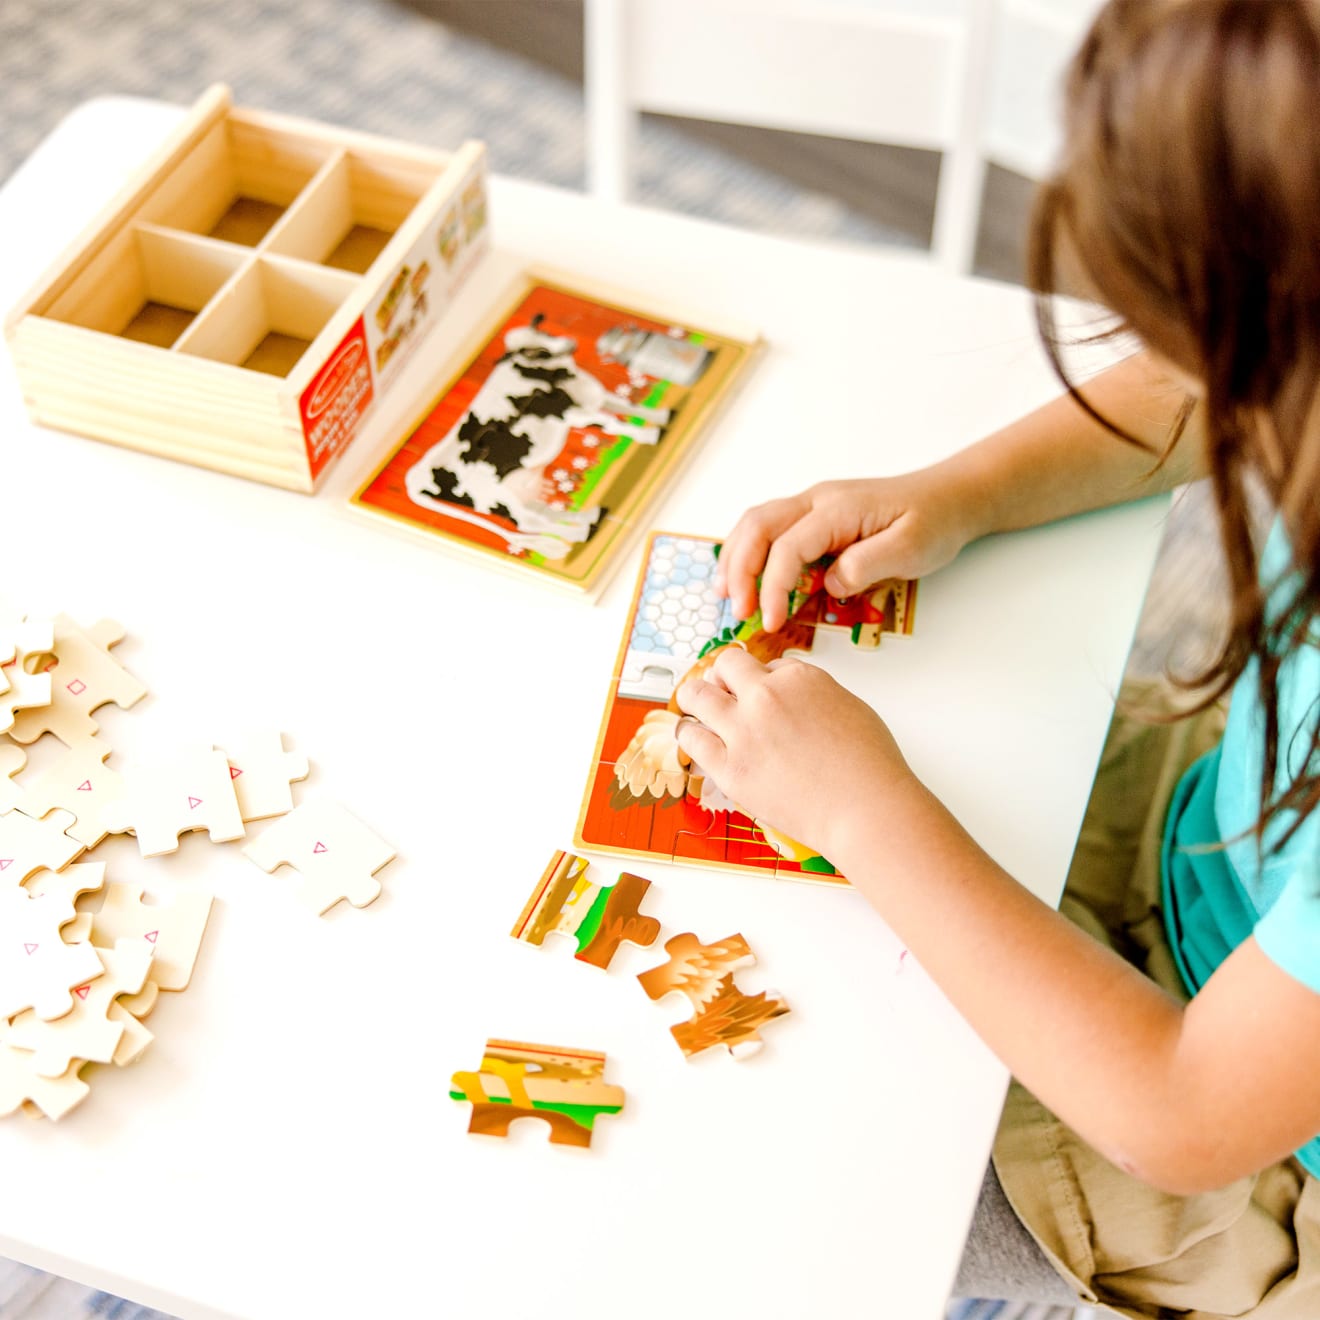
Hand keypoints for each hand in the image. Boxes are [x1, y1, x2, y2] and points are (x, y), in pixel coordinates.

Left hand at [673, 646, 921, 864]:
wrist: (865, 810)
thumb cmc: (869, 767)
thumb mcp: (850, 707)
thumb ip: (813, 696)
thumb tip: (793, 699)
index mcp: (799, 678)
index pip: (766, 665)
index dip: (762, 680)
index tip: (760, 692)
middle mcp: (766, 697)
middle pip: (724, 666)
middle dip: (721, 676)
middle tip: (720, 690)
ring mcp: (743, 731)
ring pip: (695, 695)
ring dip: (693, 698)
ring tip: (694, 707)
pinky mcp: (729, 767)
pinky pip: (692, 739)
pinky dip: (690, 736)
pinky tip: (694, 738)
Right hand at [714, 471, 978, 629]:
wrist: (948, 497)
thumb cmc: (932, 522)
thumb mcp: (910, 548)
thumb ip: (867, 565)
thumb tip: (829, 585)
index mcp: (838, 510)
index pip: (788, 548)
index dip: (773, 588)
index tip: (771, 623)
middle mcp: (818, 501)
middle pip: (758, 527)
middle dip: (739, 570)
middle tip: (737, 611)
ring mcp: (813, 505)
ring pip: (757, 523)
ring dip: (736, 558)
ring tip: (726, 594)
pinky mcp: (815, 516)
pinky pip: (770, 528)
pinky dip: (749, 551)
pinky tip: (745, 576)